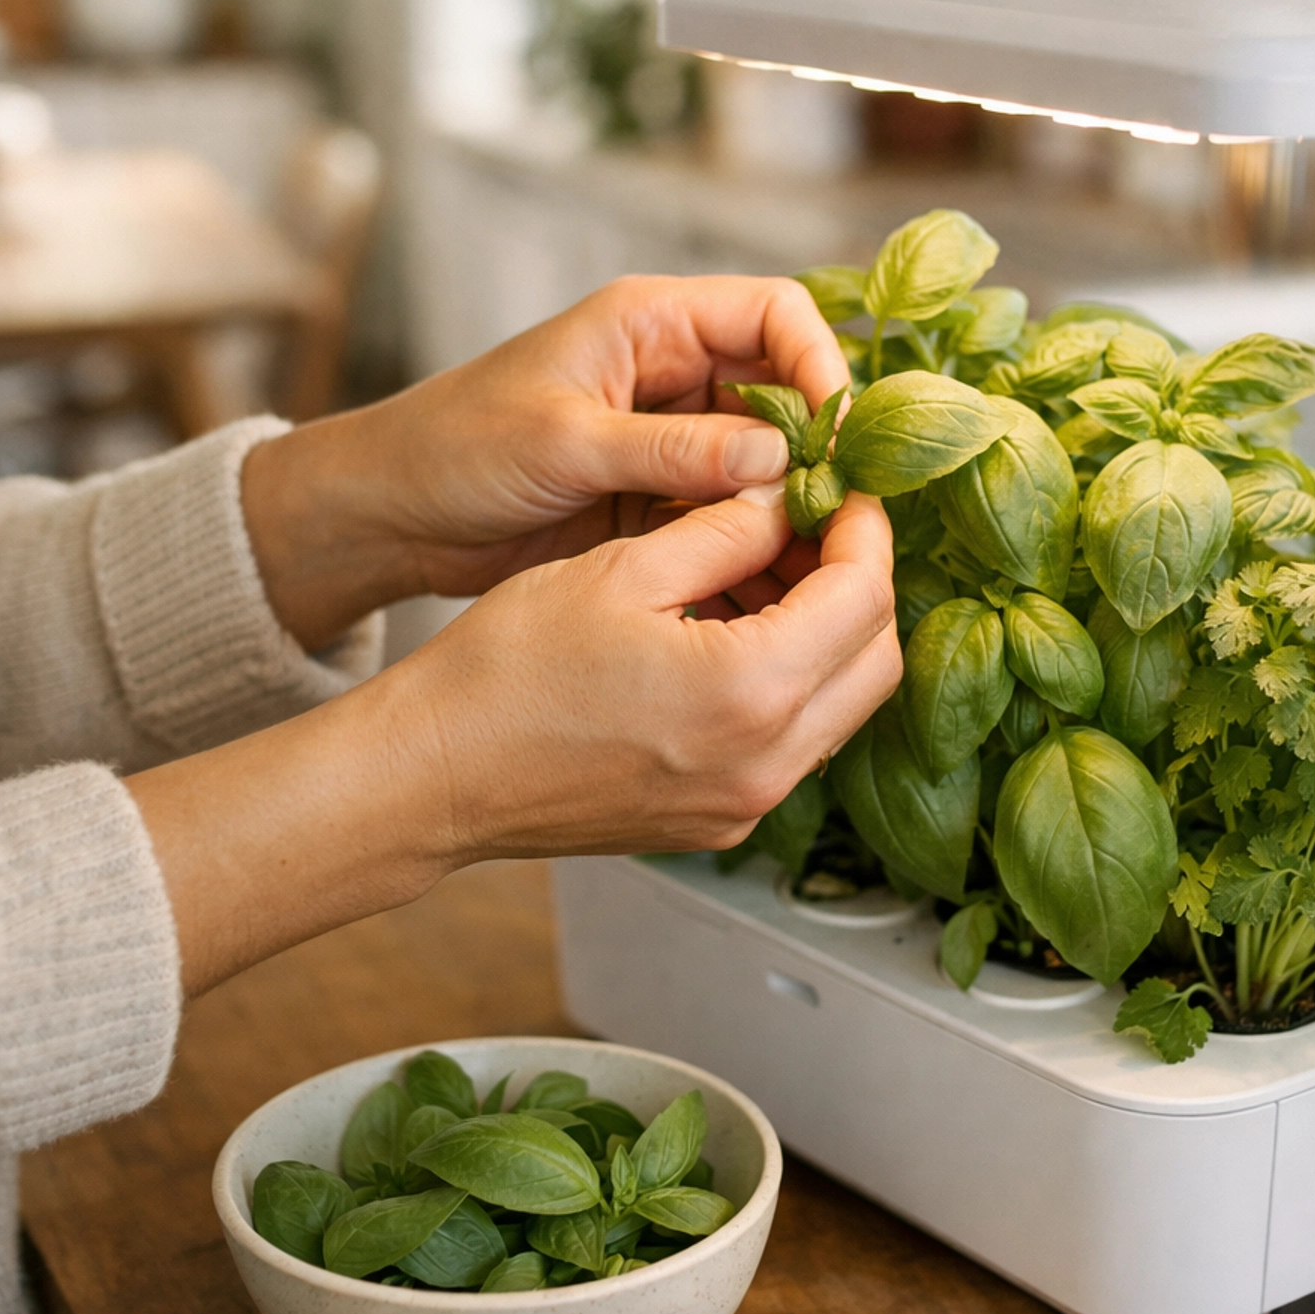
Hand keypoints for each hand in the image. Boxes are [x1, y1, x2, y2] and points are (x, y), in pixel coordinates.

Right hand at [129, 491, 898, 992]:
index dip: (864, 530)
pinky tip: (738, 635)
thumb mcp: (623, 568)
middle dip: (860, 583)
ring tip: (773, 574)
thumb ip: (724, 529)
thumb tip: (785, 498)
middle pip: (876, 661)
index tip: (845, 490)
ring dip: (830, 637)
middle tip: (819, 528)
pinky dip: (792, 685)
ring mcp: (745, 806)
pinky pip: (795, 746)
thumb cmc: (507, 671)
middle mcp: (765, 764)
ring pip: (843, 707)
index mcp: (749, 691)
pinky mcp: (721, 823)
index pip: (862, 598)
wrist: (438, 775)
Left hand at [241, 274, 846, 651]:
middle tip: (843, 513)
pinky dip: (757, 547)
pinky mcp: (663, 500)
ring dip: (793, 507)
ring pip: (770, 463)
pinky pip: (735, 516)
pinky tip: (771, 587)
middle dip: (819, 449)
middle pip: (789, 392)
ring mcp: (674, 440)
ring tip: (813, 563)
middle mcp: (676, 373)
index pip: (776, 315)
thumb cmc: (455, 449)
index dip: (820, 366)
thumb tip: (779, 459)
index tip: (838, 436)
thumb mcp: (562, 443)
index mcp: (652, 323)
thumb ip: (671, 451)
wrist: (391, 517)